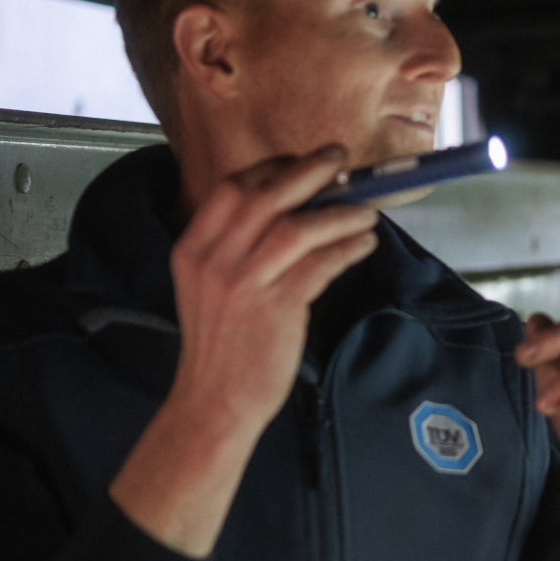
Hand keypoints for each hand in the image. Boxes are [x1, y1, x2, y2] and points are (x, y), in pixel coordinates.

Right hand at [166, 145, 380, 428]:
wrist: (213, 400)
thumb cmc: (220, 343)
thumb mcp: (207, 285)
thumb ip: (234, 246)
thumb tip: (289, 209)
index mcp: (192, 248)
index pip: (232, 189)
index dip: (271, 168)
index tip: (301, 162)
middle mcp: (213, 259)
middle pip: (267, 196)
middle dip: (309, 172)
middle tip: (340, 161)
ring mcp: (243, 282)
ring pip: (299, 228)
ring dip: (340, 213)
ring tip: (366, 212)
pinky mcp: (276, 307)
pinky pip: (321, 264)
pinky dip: (348, 248)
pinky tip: (364, 244)